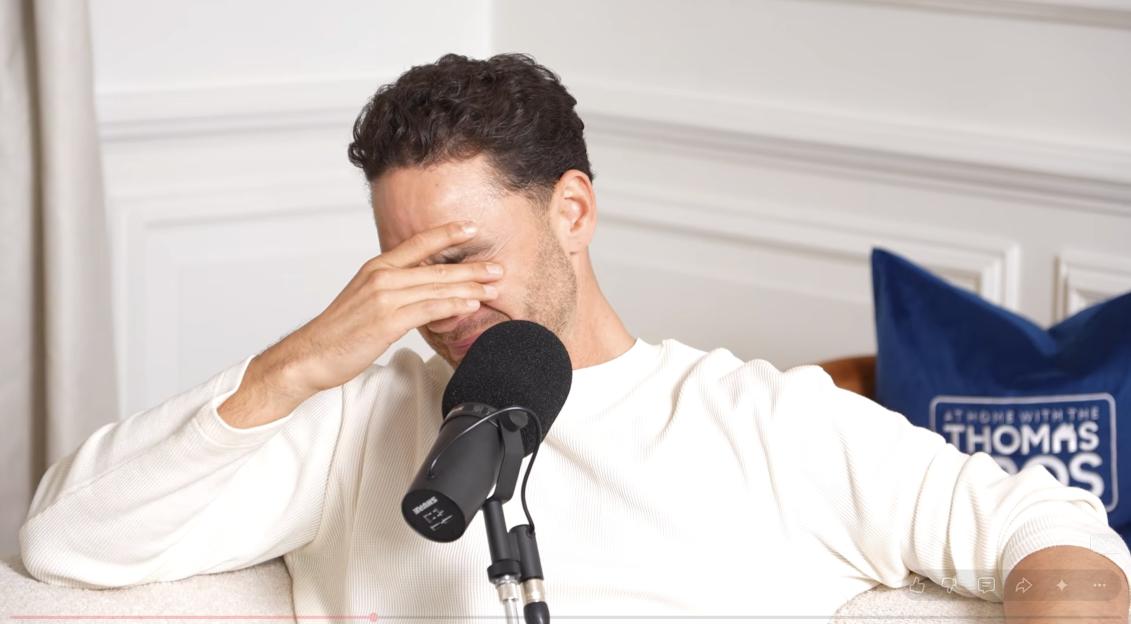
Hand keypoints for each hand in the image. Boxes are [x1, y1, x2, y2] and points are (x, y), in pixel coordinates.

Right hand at [218, 220, 501, 427]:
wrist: (309, 355)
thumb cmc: (339, 332)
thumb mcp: (366, 301)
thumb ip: (395, 293)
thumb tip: (426, 297)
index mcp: (376, 268)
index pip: (417, 244)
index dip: (446, 233)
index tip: (471, 227)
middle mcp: (381, 277)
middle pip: (435, 267)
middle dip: (471, 266)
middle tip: (498, 266)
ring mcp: (384, 297)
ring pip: (436, 286)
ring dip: (469, 286)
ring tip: (494, 285)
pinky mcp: (387, 320)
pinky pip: (428, 308)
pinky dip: (452, 305)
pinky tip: (471, 305)